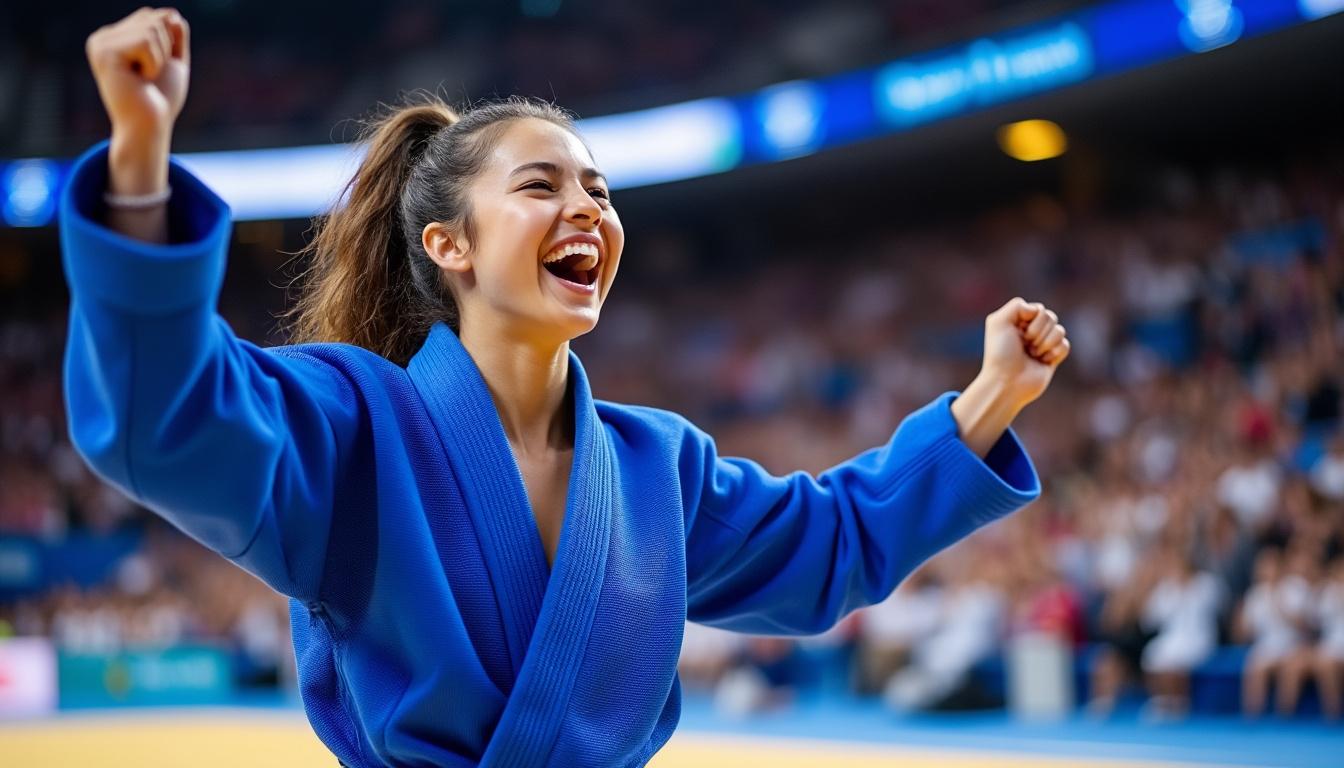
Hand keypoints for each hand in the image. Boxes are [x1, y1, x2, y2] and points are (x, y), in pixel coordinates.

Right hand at [86, 7, 189, 194]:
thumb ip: (174, 34)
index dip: (168, 44)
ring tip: (143, 78)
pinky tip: (139, 79)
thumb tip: (172, 12)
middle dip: (165, 49)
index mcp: (116, 36)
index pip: (155, 16)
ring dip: (160, 59)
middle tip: (150, 76)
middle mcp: (104, 36)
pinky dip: (154, 63)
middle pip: (154, 17)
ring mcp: (101, 43)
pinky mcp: (105, 52)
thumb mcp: (173, 60)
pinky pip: (147, 42)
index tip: (154, 70)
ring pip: (152, 28)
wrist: (150, 126)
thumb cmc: (160, 98)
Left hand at [949, 298, 1069, 457]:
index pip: (1038, 309)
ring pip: (1060, 330)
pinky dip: (1054, 353)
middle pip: (1051, 317)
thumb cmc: (1001, 354)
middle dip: (1038, 332)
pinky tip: (1042, 362)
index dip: (1031, 320)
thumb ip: (1017, 305)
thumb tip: (1038, 311)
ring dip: (1045, 343)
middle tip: (1025, 345)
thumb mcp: (999, 322)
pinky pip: (1065, 345)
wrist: (1007, 383)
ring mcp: (1043, 344)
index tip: (1017, 333)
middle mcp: (1030, 331)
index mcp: (1018, 321)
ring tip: (1032, 355)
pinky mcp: (1053, 357)